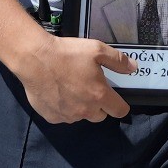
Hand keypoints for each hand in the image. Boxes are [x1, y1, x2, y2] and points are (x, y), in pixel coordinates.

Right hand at [8, 31, 132, 124]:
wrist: (34, 59)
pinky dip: (63, 108)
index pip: (119, 111)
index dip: (119, 104)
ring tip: (69, 88)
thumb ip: (118, 61)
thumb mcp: (96, 49)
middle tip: (88, 87)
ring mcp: (67, 116)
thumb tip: (133, 68)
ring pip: (80, 116)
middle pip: (100, 116)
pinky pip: (63, 116)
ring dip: (80, 107)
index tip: (113, 97)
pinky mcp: (52, 117)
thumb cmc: (67, 53)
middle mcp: (85, 110)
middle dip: (98, 105)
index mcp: (99, 95)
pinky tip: (56, 93)